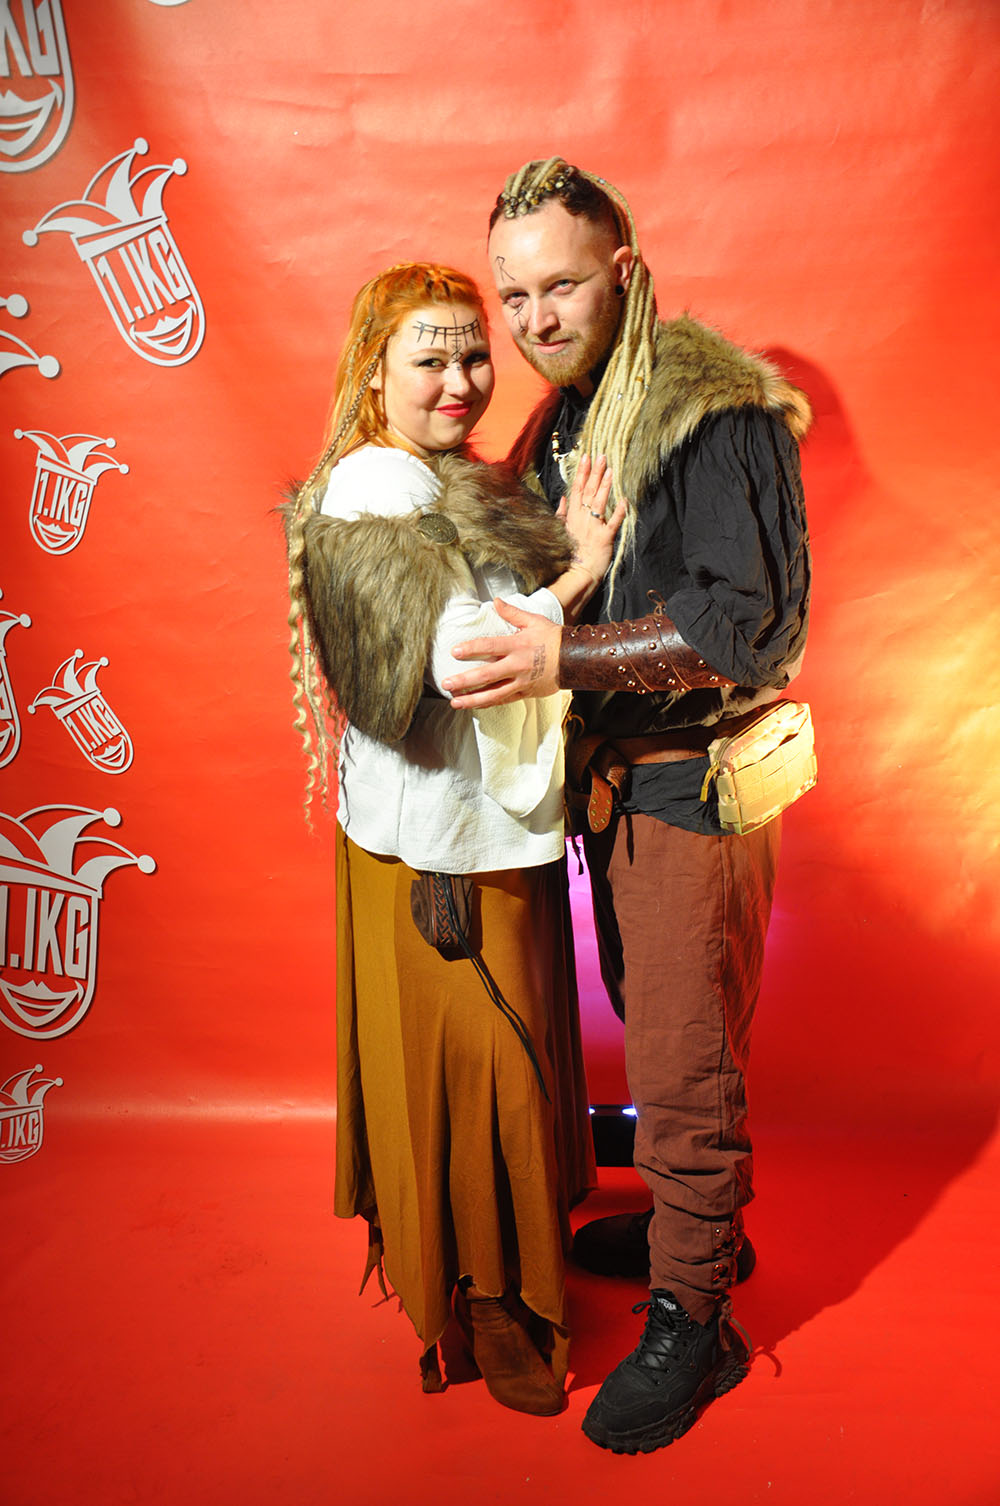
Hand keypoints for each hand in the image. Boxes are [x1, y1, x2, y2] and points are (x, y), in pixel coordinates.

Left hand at [441, 599, 561, 706]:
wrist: (576, 659)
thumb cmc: (553, 638)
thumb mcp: (534, 621)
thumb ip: (512, 613)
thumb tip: (495, 601)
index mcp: (518, 645)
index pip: (489, 647)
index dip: (471, 649)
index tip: (454, 652)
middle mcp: (517, 665)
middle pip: (487, 675)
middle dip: (465, 680)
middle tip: (446, 683)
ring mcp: (521, 682)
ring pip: (493, 694)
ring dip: (472, 699)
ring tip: (455, 702)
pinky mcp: (525, 693)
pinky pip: (504, 700)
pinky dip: (488, 703)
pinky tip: (474, 705)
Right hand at [557, 454, 627, 586]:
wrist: (576, 573)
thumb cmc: (569, 554)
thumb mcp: (560, 531)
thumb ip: (562, 514)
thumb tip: (562, 498)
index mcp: (572, 516)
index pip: (577, 489)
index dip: (582, 472)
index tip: (586, 457)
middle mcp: (582, 518)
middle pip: (588, 491)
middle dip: (595, 472)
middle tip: (602, 456)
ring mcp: (593, 527)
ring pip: (599, 502)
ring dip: (605, 485)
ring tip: (611, 470)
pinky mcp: (604, 538)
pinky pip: (613, 522)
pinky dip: (619, 511)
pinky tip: (624, 500)